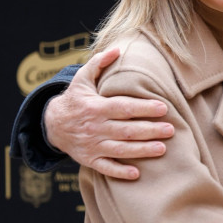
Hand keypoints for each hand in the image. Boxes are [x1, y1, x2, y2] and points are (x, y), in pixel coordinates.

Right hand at [44, 48, 174, 179]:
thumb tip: (117, 49)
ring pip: (120, 150)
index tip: (163, 108)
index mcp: (96, 107)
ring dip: (142, 151)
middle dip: (150, 130)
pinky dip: (119, 172)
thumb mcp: (82, 78)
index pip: (124, 108)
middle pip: (127, 130)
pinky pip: (105, 168)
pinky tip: (136, 174)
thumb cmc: (75, 99)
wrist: (51, 124)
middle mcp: (95, 127)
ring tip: (163, 149)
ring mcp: (92, 145)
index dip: (144, 108)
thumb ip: (99, 63)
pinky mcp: (89, 159)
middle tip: (171, 130)